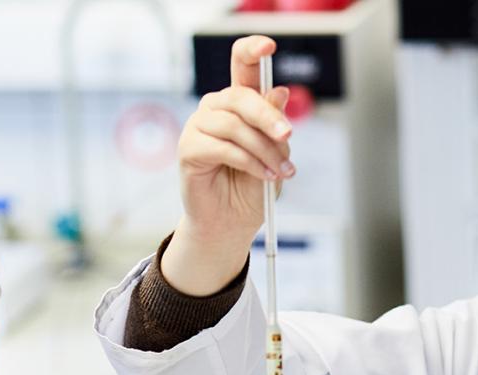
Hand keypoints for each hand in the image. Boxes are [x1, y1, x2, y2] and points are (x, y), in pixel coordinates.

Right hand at [164, 35, 295, 295]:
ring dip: (262, 148)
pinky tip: (263, 175)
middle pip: (240, 96)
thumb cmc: (252, 188)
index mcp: (238, 103)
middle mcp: (216, 108)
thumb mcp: (275, 154)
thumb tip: (280, 93)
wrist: (231, 224)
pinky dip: (248, 161)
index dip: (252, 51)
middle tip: (289, 135)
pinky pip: (222, 147)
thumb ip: (275, 126)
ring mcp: (199, 127)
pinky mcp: (188, 149)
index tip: (268, 46)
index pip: (242, 66)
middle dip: (268, 117)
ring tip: (280, 171)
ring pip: (234, 124)